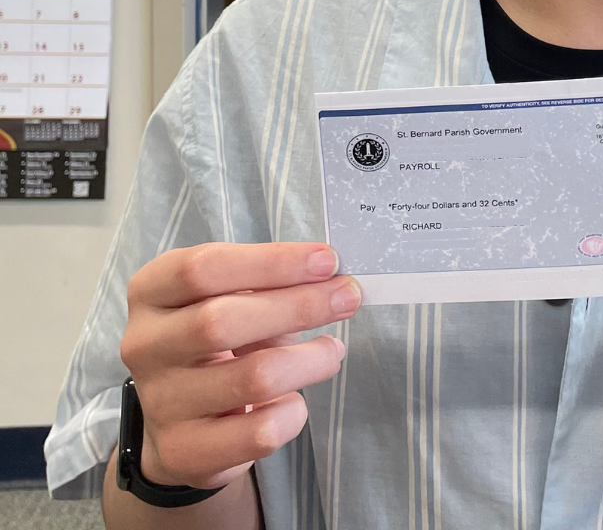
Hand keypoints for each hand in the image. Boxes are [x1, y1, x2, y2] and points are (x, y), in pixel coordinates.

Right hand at [120, 242, 360, 489]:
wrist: (182, 419)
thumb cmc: (219, 338)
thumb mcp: (232, 296)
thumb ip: (271, 283)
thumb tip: (334, 278)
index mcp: (151, 292)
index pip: (203, 268)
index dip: (272, 262)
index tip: (327, 260)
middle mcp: (145, 346)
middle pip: (221, 321)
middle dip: (299, 305)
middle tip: (348, 296)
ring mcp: (160, 403)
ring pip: (250, 378)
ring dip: (309, 360)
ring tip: (332, 350)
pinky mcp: (183, 452)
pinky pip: (259, 432)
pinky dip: (293, 411)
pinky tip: (296, 399)